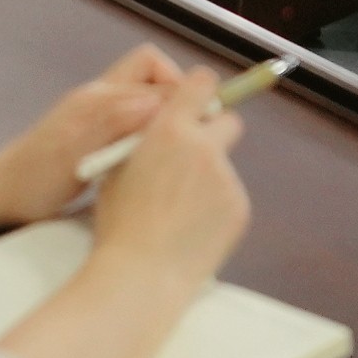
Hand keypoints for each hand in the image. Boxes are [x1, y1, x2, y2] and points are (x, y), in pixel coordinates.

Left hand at [0, 46, 203, 226]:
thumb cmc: (32, 184)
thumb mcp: (75, 157)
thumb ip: (115, 125)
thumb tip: (158, 101)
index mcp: (97, 97)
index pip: (153, 66)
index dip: (180, 86)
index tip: (199, 117)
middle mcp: (98, 98)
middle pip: (152, 75)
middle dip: (176, 96)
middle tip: (190, 132)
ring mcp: (94, 115)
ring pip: (144, 99)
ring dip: (163, 117)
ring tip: (174, 150)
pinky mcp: (92, 135)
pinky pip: (132, 120)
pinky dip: (148, 133)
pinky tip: (149, 164)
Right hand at [85, 77, 251, 285]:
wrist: (142, 274)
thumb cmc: (119, 222)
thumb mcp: (117, 167)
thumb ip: (145, 140)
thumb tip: (160, 128)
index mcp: (170, 130)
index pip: (202, 83)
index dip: (200, 92)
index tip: (195, 103)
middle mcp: (205, 147)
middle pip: (228, 119)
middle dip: (214, 132)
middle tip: (193, 157)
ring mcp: (227, 178)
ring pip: (225, 164)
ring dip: (209, 175)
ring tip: (182, 210)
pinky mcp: (240, 208)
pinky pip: (230, 196)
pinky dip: (216, 206)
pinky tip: (193, 229)